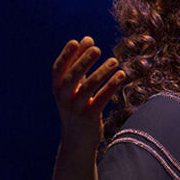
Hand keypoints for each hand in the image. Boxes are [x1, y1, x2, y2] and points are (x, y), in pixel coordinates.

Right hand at [51, 36, 124, 152]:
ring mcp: (75, 109)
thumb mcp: (74, 86)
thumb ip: (79, 63)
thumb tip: (87, 39)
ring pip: (88, 88)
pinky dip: (111, 86)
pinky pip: (100, 100)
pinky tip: (121, 75)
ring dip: (102, 73)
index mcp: (57, 89)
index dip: (66, 55)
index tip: (76, 42)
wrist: (77, 141)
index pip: (58, 69)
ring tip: (115, 60)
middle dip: (83, 62)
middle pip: (71, 77)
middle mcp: (64, 98)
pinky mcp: (89, 118)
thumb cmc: (77, 106)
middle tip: (97, 49)